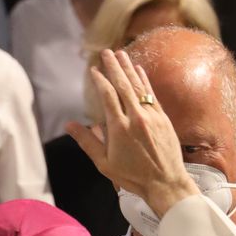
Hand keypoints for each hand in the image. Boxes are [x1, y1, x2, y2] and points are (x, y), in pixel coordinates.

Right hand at [66, 50, 195, 216]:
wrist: (165, 183)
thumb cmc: (132, 177)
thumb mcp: (104, 163)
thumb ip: (87, 141)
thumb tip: (70, 125)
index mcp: (119, 128)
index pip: (108, 96)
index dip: (100, 81)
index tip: (94, 70)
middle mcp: (136, 118)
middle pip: (123, 85)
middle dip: (114, 67)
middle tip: (106, 52)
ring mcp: (152, 116)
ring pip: (138, 87)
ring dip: (129, 68)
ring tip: (121, 54)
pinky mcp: (163, 118)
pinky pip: (152, 94)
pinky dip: (144, 81)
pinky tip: (139, 70)